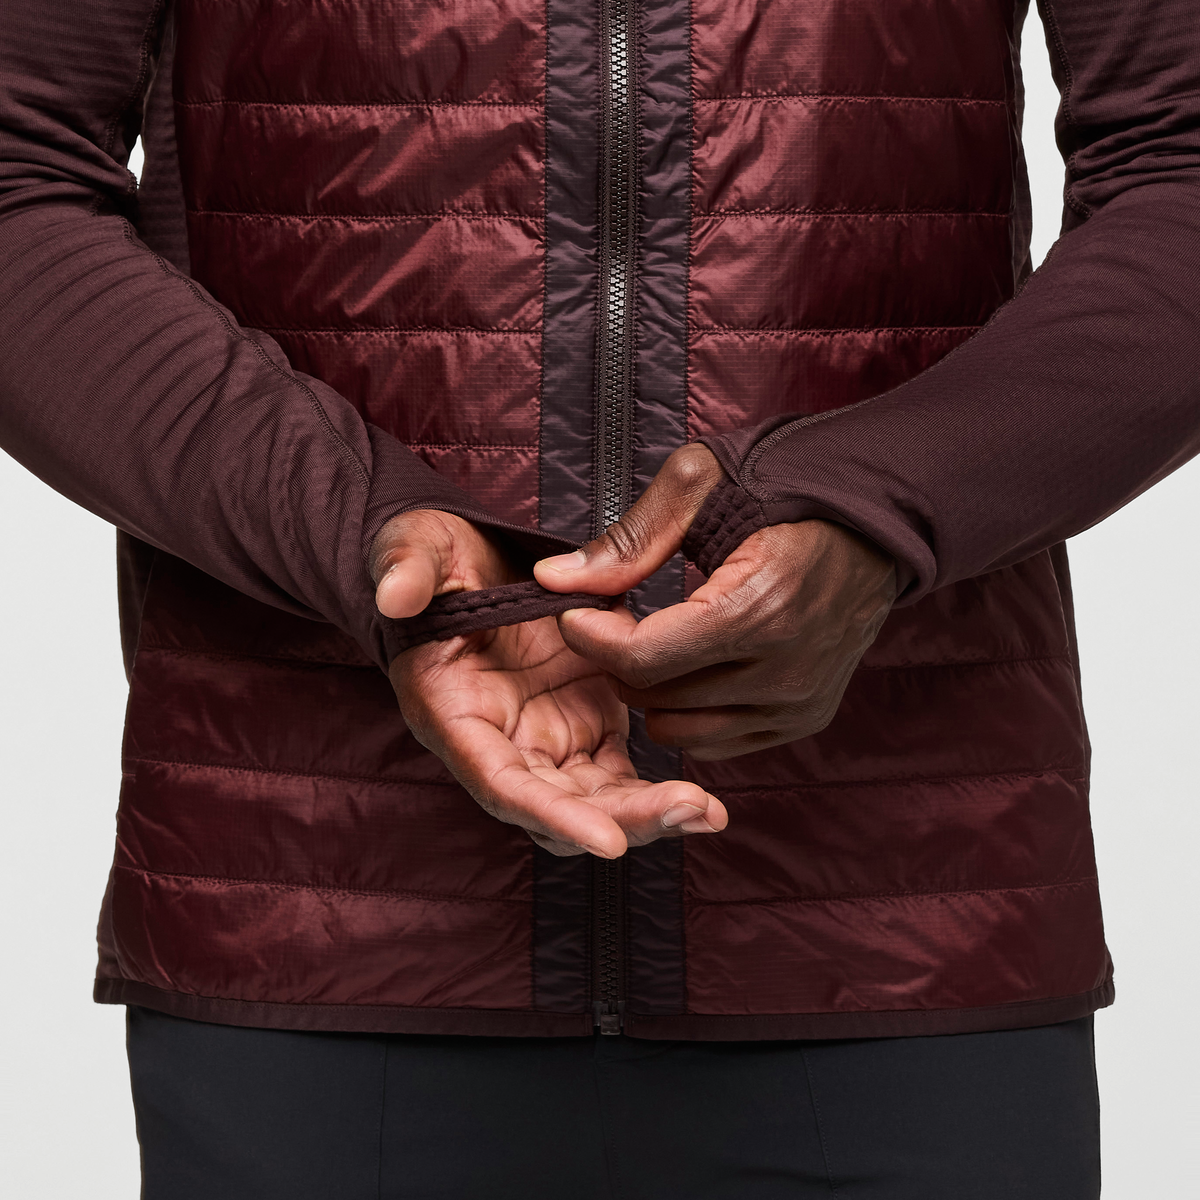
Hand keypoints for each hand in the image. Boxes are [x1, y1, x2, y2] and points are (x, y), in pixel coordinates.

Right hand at [371, 510, 727, 855]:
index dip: (553, 815)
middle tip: (690, 813)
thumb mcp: (413, 549)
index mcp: (452, 713)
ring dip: (648, 814)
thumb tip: (396, 595)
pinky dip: (657, 791)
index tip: (610, 842)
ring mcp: (545, 737)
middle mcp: (499, 743)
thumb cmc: (433, 559)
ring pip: (596, 802)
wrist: (469, 561)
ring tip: (708, 812)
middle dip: (622, 822)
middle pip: (559, 808)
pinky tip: (703, 798)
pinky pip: (621, 773)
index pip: (501, 784)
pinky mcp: (584, 721)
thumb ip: (406, 570)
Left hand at [533, 446, 896, 758]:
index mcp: (759, 609)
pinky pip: (719, 741)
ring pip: (681, 730)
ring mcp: (800, 701)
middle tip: (612, 616)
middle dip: (615, 660)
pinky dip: (688, 712)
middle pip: (656, 697)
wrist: (879, 515)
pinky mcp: (807, 716)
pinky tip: (688, 666)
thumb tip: (552, 581)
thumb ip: (629, 539)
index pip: (642, 660)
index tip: (573, 610)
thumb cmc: (788, 486)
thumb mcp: (704, 486)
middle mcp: (785, 671)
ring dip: (649, 692)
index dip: (591, 638)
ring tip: (650, 641)